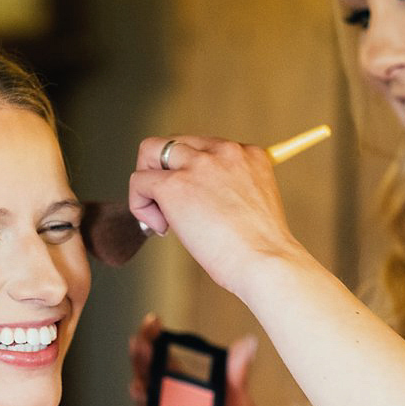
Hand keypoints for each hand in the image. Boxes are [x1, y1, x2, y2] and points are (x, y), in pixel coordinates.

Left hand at [128, 136, 305, 298]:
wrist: (265, 262)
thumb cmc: (261, 249)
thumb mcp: (252, 207)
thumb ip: (228, 192)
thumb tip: (195, 200)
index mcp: (249, 154)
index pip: (204, 147)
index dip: (192, 174)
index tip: (197, 204)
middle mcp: (224, 151)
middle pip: (175, 143)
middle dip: (166, 173)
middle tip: (172, 209)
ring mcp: (198, 164)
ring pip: (150, 151)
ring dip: (149, 184)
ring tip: (163, 218)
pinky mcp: (175, 184)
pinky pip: (139, 181)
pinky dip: (140, 205)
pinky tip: (160, 228)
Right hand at [128, 314, 276, 405]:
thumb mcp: (241, 404)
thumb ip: (236, 375)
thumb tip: (246, 343)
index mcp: (185, 399)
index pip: (163, 365)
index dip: (155, 343)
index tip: (152, 321)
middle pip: (150, 384)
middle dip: (142, 363)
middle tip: (138, 341)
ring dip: (145, 395)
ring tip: (139, 378)